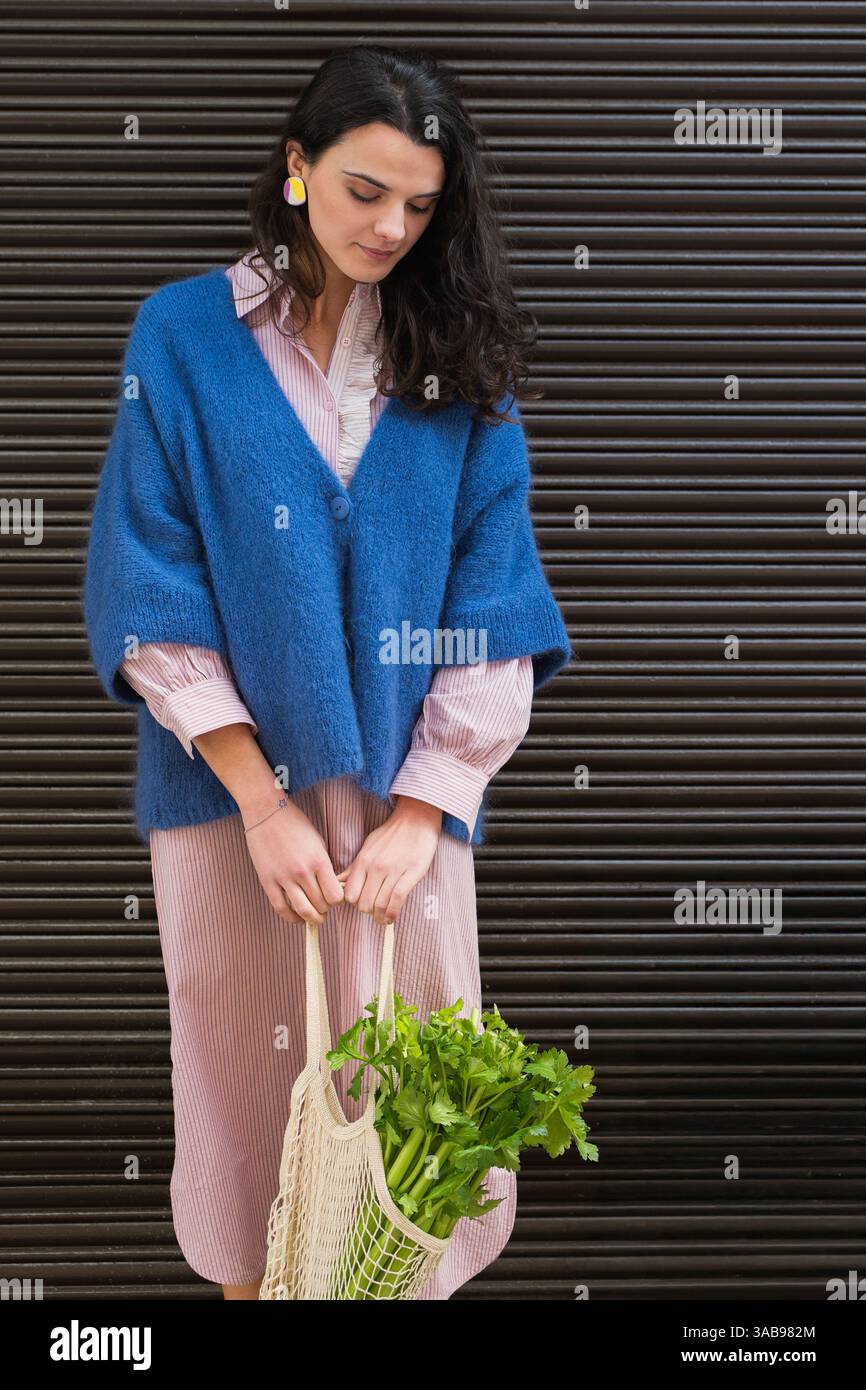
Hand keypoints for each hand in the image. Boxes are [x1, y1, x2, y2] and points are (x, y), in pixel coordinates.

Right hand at [242, 796, 343, 925]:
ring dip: (312, 918)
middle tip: (325, 907)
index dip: (338, 901)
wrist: (266, 812)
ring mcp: (284, 877)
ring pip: (303, 911)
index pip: (336, 896)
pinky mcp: (267, 881)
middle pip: (321, 905)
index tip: (335, 898)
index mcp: (319, 860)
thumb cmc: (295, 824)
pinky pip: (281, 908)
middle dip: (326, 910)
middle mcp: (303, 871)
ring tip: (314, 917)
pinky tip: (297, 918)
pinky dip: (291, 918)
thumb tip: (332, 888)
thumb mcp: (318, 842)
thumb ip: (324, 866)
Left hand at [337, 796, 442, 924]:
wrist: (415, 819)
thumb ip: (354, 867)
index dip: (355, 903)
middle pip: (363, 904)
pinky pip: (397, 899)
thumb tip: (339, 883)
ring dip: (381, 916)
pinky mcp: (411, 873)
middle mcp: (375, 867)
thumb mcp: (367, 847)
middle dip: (369, 911)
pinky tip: (392, 917)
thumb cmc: (391, 834)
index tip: (362, 903)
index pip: (349, 895)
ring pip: (380, 905)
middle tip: (375, 911)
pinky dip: (393, 913)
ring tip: (384, 918)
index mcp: (363, 861)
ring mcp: (393, 871)